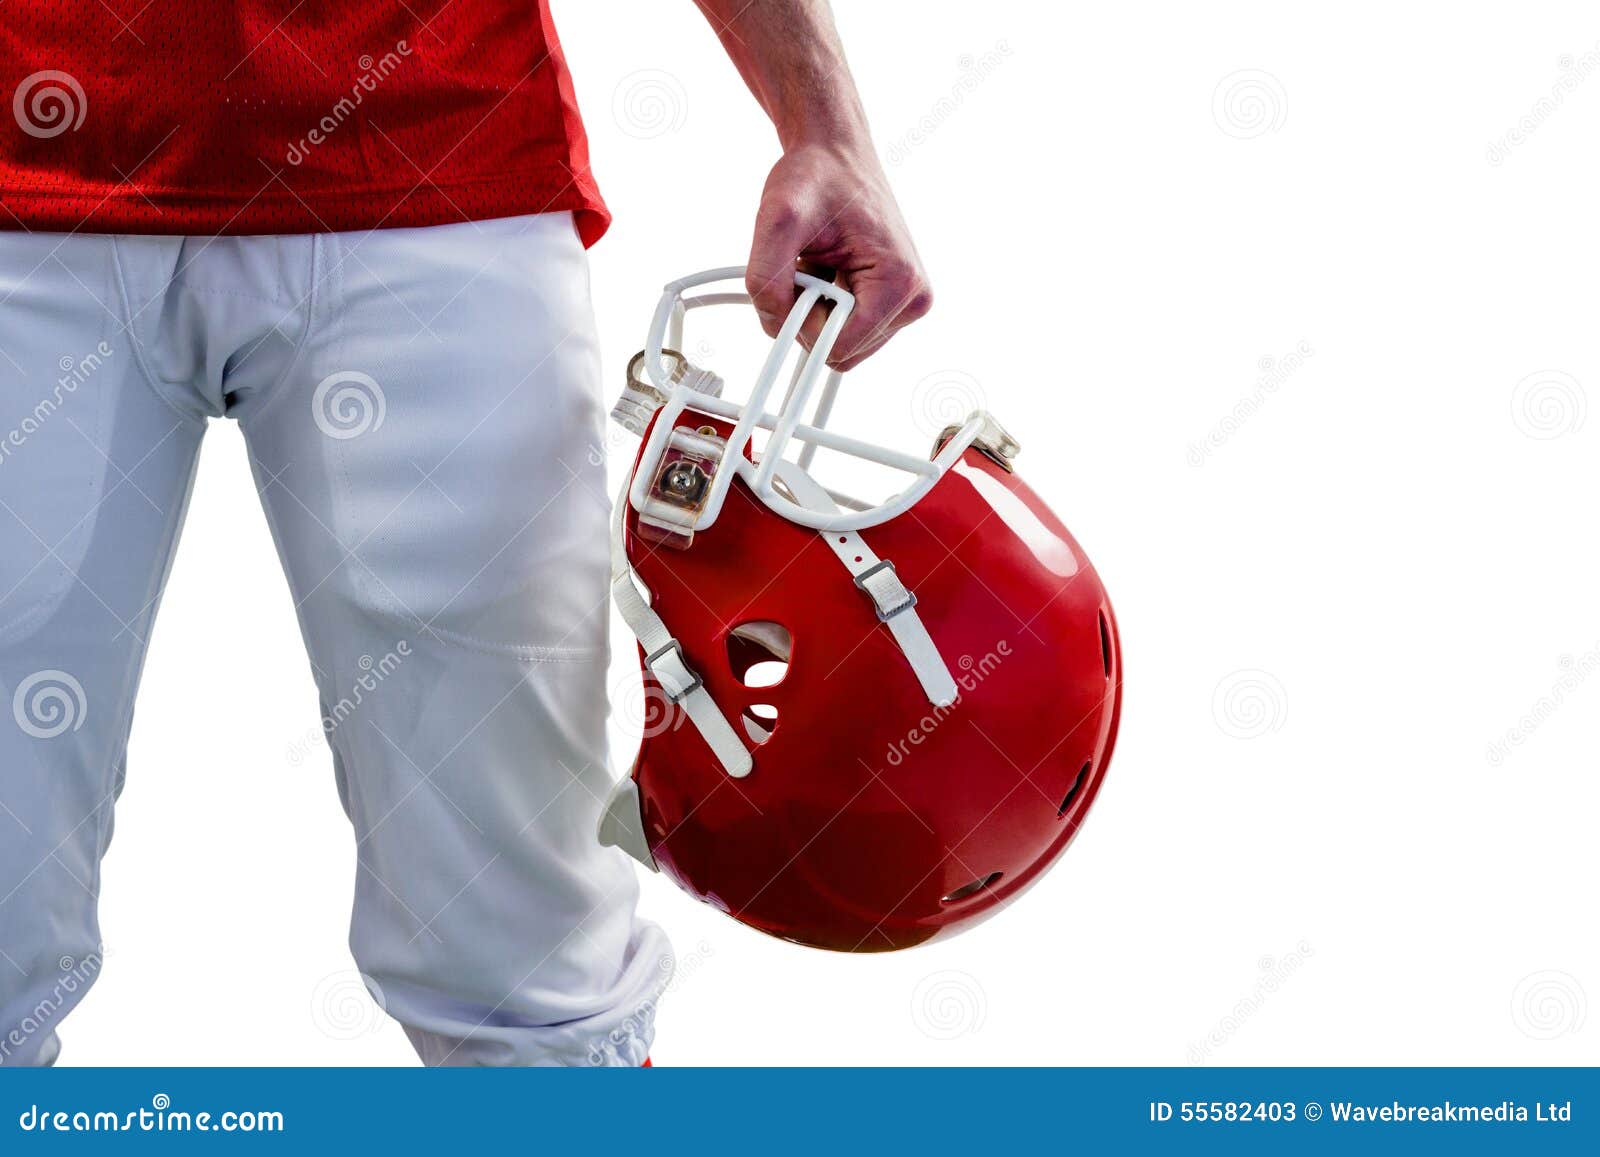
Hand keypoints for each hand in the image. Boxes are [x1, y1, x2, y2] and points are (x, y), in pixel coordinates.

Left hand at [745, 140, 932, 371]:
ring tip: (818, 265)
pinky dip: (823, 306)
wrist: (834, 154)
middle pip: (840, 353)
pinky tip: (826, 270)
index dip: (801, 324)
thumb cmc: (818, 176)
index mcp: (900, 283)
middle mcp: (912, 299)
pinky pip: (843, 331)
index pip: (838, 348)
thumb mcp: (778, 219)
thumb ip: (766, 279)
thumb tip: (773, 324)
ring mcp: (904, 304)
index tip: (795, 281)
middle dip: (809, 316)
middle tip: (806, 267)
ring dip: (815, 311)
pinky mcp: (890, 304)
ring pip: (839, 345)